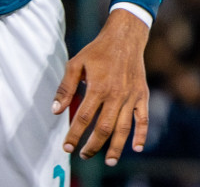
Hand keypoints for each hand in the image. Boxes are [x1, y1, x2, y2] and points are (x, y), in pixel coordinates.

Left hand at [53, 9, 150, 165]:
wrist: (125, 37)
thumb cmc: (97, 51)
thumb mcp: (76, 63)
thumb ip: (65, 87)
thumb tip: (56, 110)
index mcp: (98, 87)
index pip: (83, 118)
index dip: (74, 135)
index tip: (67, 147)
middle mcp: (116, 95)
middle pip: (104, 128)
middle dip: (93, 145)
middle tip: (84, 155)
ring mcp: (131, 96)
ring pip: (124, 128)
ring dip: (116, 147)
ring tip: (109, 161)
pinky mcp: (143, 95)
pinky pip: (143, 119)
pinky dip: (142, 135)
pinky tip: (136, 148)